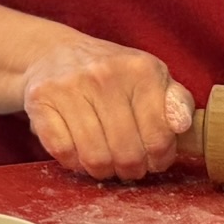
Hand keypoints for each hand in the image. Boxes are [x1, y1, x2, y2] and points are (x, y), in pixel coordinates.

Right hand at [21, 28, 193, 180]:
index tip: (154, 158)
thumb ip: (177, 102)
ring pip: (95, 158)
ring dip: (103, 170)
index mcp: (140, 69)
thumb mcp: (152, 78)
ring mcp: (69, 86)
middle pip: (127, 153)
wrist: (55, 53)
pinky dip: (73, 161)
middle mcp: (104, 74)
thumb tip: (182, 125)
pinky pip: (63, 152)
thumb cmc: (112, 74)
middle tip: (128, 164)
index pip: (159, 137)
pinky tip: (79, 150)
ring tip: (105, 161)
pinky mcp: (41, 99)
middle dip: (131, 169)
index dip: (159, 158)